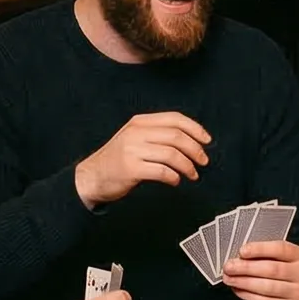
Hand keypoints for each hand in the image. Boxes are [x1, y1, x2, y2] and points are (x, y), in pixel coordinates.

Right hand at [73, 111, 210, 207]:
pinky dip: (174, 177)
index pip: (174, 118)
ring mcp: (132, 150)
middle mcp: (136, 133)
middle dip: (196, 149)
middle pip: (177, 136)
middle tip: (203, 161)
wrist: (91, 177)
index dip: (195, 128)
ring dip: (188, 166)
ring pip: (172, 154)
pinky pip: (162, 171)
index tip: (207, 140)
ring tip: (192, 174)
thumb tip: (191, 141)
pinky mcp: (131, 169)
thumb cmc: (118, 160)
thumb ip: (157, 135)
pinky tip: (176, 181)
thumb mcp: (134, 138)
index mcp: (139, 122)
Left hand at [223, 240, 298, 299]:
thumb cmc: (281, 272)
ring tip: (229, 278)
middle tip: (229, 267)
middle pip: (272, 269)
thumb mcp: (278, 258)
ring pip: (267, 286)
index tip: (242, 251)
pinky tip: (238, 289)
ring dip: (244, 282)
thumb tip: (238, 257)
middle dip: (246, 268)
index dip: (260, 249)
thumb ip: (262, 254)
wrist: (294, 295)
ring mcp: (297, 292)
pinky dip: (248, 295)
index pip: (280, 249)